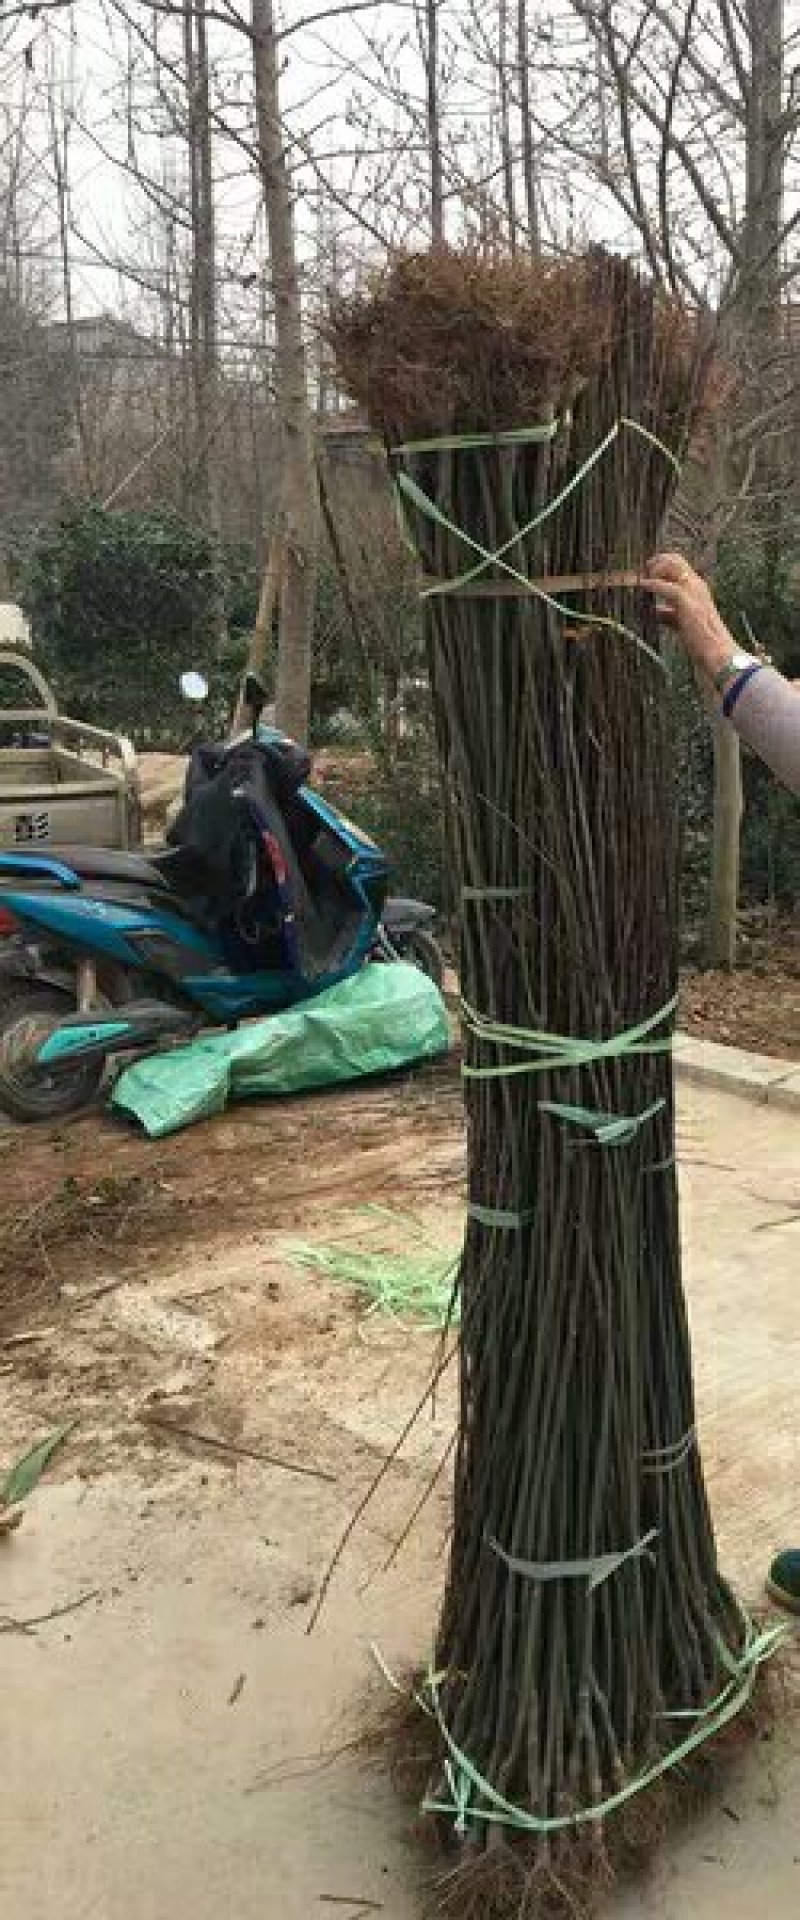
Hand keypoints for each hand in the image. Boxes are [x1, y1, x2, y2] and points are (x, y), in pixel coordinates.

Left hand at [642, 552, 737, 680]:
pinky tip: (643, 586)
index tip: (645, 573)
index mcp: (697, 588)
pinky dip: (653, 585)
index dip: (660, 564)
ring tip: (640, 580)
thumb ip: (668, 614)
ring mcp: (694, 592)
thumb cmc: (702, 640)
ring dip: (653, 570)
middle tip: (642, 573)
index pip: (678, 564)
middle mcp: (697, 585)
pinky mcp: (688, 605)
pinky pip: (667, 587)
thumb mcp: (682, 622)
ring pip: (673, 566)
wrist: (718, 653)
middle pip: (675, 559)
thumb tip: (654, 611)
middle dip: (655, 561)